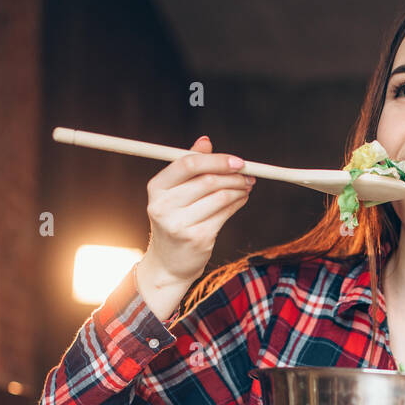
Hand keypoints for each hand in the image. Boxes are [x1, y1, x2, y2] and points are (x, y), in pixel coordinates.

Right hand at [135, 135, 254, 320]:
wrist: (169, 263)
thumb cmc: (174, 221)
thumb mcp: (174, 193)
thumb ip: (189, 166)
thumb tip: (205, 141)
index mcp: (156, 188)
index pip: (188, 164)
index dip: (216, 160)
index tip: (237, 161)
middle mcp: (164, 206)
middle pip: (208, 180)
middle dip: (233, 175)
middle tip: (248, 174)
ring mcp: (180, 224)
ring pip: (220, 197)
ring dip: (239, 189)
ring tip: (246, 186)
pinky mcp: (197, 238)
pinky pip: (225, 214)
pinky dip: (238, 203)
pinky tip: (241, 199)